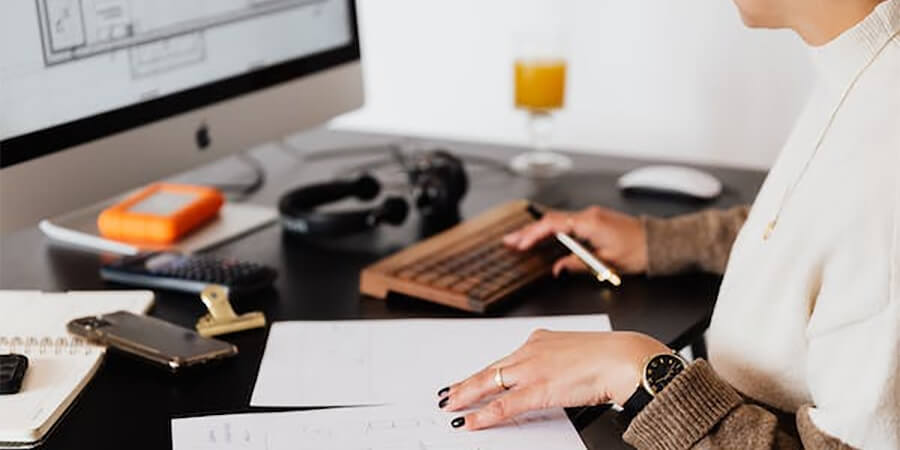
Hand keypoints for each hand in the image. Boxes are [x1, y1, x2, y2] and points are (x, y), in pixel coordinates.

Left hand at [437, 330, 669, 429]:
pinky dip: (485, 414)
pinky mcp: (538, 388)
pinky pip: (504, 404)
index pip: (504, 359)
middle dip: (467, 384)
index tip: (470, 379)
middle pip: (490, 369)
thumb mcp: (574, 354)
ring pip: (489, 383)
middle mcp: (531, 350)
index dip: (484, 372)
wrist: (622, 358)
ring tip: (452, 406)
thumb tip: (550, 377)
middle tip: (448, 393)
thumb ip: (556, 363)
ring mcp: (532, 369)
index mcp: (540, 340)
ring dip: (467, 396)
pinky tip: (472, 421)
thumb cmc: (607, 357)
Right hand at [503, 206, 647, 275]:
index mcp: (589, 223)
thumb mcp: (605, 263)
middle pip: (551, 220)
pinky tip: (543, 237)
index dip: (534, 234)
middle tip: (510, 240)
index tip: (521, 244)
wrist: (657, 243)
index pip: (553, 225)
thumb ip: (577, 264)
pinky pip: (567, 222)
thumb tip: (558, 268)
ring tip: (521, 239)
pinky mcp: (594, 220)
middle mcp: (589, 215)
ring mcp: (591, 216)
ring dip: (538, 230)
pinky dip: (551, 229)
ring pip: (557, 220)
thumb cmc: (637, 251)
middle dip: (528, 231)